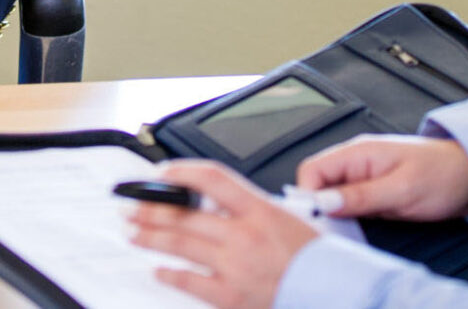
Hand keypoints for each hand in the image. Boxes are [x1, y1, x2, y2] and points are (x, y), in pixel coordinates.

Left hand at [126, 161, 318, 308]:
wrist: (335, 293)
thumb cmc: (317, 259)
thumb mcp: (290, 217)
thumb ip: (254, 208)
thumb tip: (220, 201)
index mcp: (260, 210)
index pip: (212, 179)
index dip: (181, 173)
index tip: (162, 174)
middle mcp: (245, 235)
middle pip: (187, 214)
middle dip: (152, 209)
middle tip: (132, 205)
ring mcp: (236, 265)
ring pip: (182, 245)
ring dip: (152, 236)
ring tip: (134, 231)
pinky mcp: (232, 295)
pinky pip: (192, 282)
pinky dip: (171, 274)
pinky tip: (159, 269)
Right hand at [294, 134, 467, 221]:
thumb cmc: (443, 175)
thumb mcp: (402, 190)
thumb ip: (361, 196)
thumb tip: (324, 201)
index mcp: (358, 152)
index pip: (312, 169)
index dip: (309, 195)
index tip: (319, 218)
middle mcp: (356, 161)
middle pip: (317, 183)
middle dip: (320, 207)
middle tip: (335, 228)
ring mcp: (364, 176)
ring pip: (331, 196)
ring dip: (336, 213)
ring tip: (351, 227)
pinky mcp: (373, 191)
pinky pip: (348, 204)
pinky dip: (348, 217)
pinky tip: (360, 227)